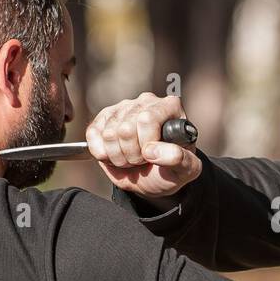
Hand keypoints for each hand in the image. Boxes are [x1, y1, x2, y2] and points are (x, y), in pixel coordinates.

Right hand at [86, 93, 200, 198]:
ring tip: (131, 158)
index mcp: (170, 107)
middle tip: (142, 160)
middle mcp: (146, 101)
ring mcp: (123, 108)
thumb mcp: (186, 171)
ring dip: (119, 156)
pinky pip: (93, 135)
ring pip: (109, 134)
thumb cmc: (171, 170)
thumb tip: (153, 151)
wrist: (151, 178)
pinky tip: (116, 154)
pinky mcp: (104, 118)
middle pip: (125, 129)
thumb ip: (181, 160)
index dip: (146, 145)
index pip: (146, 119)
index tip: (153, 156)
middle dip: (132, 155)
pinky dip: (102, 153)